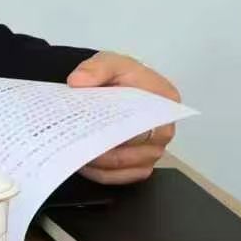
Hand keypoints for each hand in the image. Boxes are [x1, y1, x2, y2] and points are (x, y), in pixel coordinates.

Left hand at [67, 51, 179, 184]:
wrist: (113, 84)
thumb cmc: (119, 76)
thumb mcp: (109, 62)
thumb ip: (95, 69)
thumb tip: (78, 82)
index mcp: (165, 104)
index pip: (145, 123)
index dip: (120, 130)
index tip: (95, 130)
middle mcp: (163, 131)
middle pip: (135, 150)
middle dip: (104, 150)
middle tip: (77, 145)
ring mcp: (152, 151)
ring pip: (126, 167)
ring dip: (99, 164)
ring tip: (75, 154)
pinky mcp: (139, 165)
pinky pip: (121, 178)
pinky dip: (100, 174)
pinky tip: (82, 164)